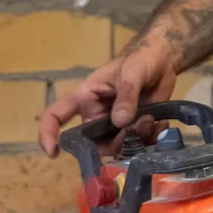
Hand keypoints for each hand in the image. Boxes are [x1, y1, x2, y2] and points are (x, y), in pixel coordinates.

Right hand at [37, 36, 180, 157]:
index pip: (56, 115)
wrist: (164, 59)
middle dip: (115, 143)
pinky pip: (138, 144)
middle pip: (93, 143)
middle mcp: (96, 115)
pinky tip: (159, 126)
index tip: (54, 153)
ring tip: (151, 121)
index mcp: (85, 98)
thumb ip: (126, 96)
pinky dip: (149, 139)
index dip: (49, 134)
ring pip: (117, 147)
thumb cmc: (139, 60)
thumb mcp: (132, 74)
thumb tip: (120, 122)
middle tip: (135, 131)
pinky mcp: (135, 127)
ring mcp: (116, 124)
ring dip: (136, 140)